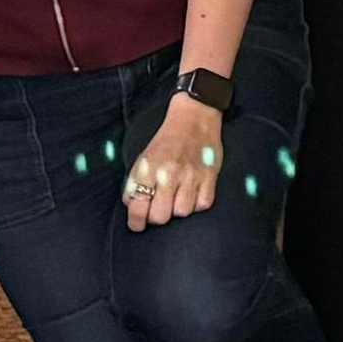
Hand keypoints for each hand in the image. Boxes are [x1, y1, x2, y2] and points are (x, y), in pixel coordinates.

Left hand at [124, 96, 224, 230]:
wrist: (194, 116)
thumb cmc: (166, 139)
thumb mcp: (144, 157)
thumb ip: (135, 182)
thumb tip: (132, 205)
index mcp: (148, 169)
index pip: (138, 207)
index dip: (136, 222)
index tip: (137, 224)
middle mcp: (168, 174)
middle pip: (160, 216)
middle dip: (157, 217)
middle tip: (158, 209)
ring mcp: (191, 175)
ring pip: (182, 212)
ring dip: (177, 210)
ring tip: (176, 199)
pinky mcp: (210, 175)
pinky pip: (203, 204)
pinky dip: (197, 204)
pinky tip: (192, 195)